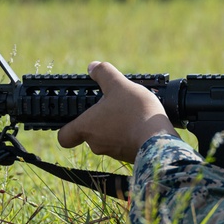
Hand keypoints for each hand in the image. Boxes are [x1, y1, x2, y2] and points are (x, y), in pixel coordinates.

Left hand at [57, 61, 177, 163]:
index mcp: (87, 127)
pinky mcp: (129, 156)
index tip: (74, 117)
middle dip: (99, 119)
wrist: (160, 140)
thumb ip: (104, 73)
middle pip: (89, 133)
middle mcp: (96, 143)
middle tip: (111, 105)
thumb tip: (93, 67)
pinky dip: (128, 133)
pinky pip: (123, 143)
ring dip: (115, 125)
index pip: (64, 136)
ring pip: (107, 138)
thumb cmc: (135, 113)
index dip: (66, 127)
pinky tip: (140, 121)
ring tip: (130, 111)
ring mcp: (113, 152)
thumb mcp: (119, 85)